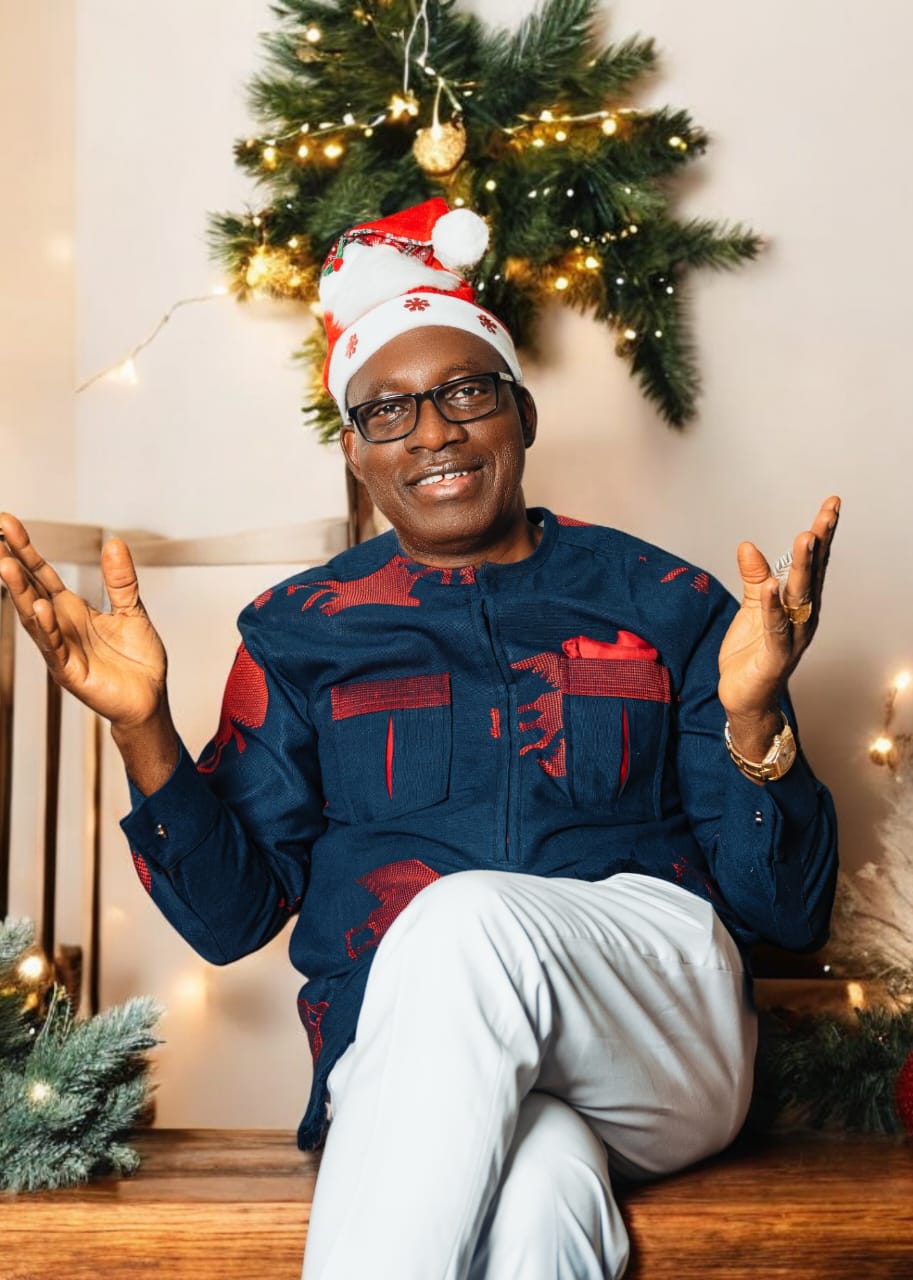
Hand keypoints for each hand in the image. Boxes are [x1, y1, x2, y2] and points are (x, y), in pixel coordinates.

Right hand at [0, 512, 167, 731]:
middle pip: (31, 590)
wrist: (150, 698)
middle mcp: (61, 625)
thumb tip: (115, 542)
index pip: (42, 574)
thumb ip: (121, 580)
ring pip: (34, 617)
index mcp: (72, 609)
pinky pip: (54, 647)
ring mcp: (61, 648)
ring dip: (20, 593)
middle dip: (13, 564)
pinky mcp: (70, 671)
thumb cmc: (138, 659)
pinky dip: (47, 628)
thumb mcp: (133, 610)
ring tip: (5, 566)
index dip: (26, 550)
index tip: (8, 524)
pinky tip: (40, 608)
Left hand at [718, 496, 839, 757]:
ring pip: (799, 598)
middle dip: (819, 544)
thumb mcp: (751, 607)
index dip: (822, 534)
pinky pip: (776, 628)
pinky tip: (771, 587)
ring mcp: (793, 637)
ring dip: (802, 569)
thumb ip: (753, 577)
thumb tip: (747, 545)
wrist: (745, 698)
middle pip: (812, 575)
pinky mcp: (776, 657)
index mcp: (799, 603)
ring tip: (805, 538)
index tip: (832, 504)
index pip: (812, 564)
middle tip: (826, 514)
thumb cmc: (752, 653)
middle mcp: (803, 618)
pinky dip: (773, 607)